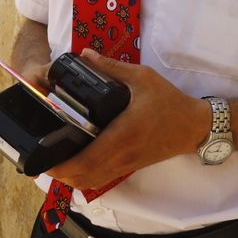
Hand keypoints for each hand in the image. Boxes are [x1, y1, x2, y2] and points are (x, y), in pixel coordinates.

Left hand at [45, 54, 210, 190]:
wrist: (194, 126)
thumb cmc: (169, 102)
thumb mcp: (142, 77)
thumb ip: (111, 67)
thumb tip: (84, 55)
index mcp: (122, 135)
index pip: (86, 161)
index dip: (62, 166)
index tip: (44, 158)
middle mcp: (122, 155)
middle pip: (83, 178)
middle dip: (60, 174)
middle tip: (43, 158)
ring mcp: (126, 164)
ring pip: (91, 182)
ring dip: (71, 177)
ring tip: (57, 160)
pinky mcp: (130, 166)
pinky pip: (102, 178)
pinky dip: (85, 175)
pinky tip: (78, 161)